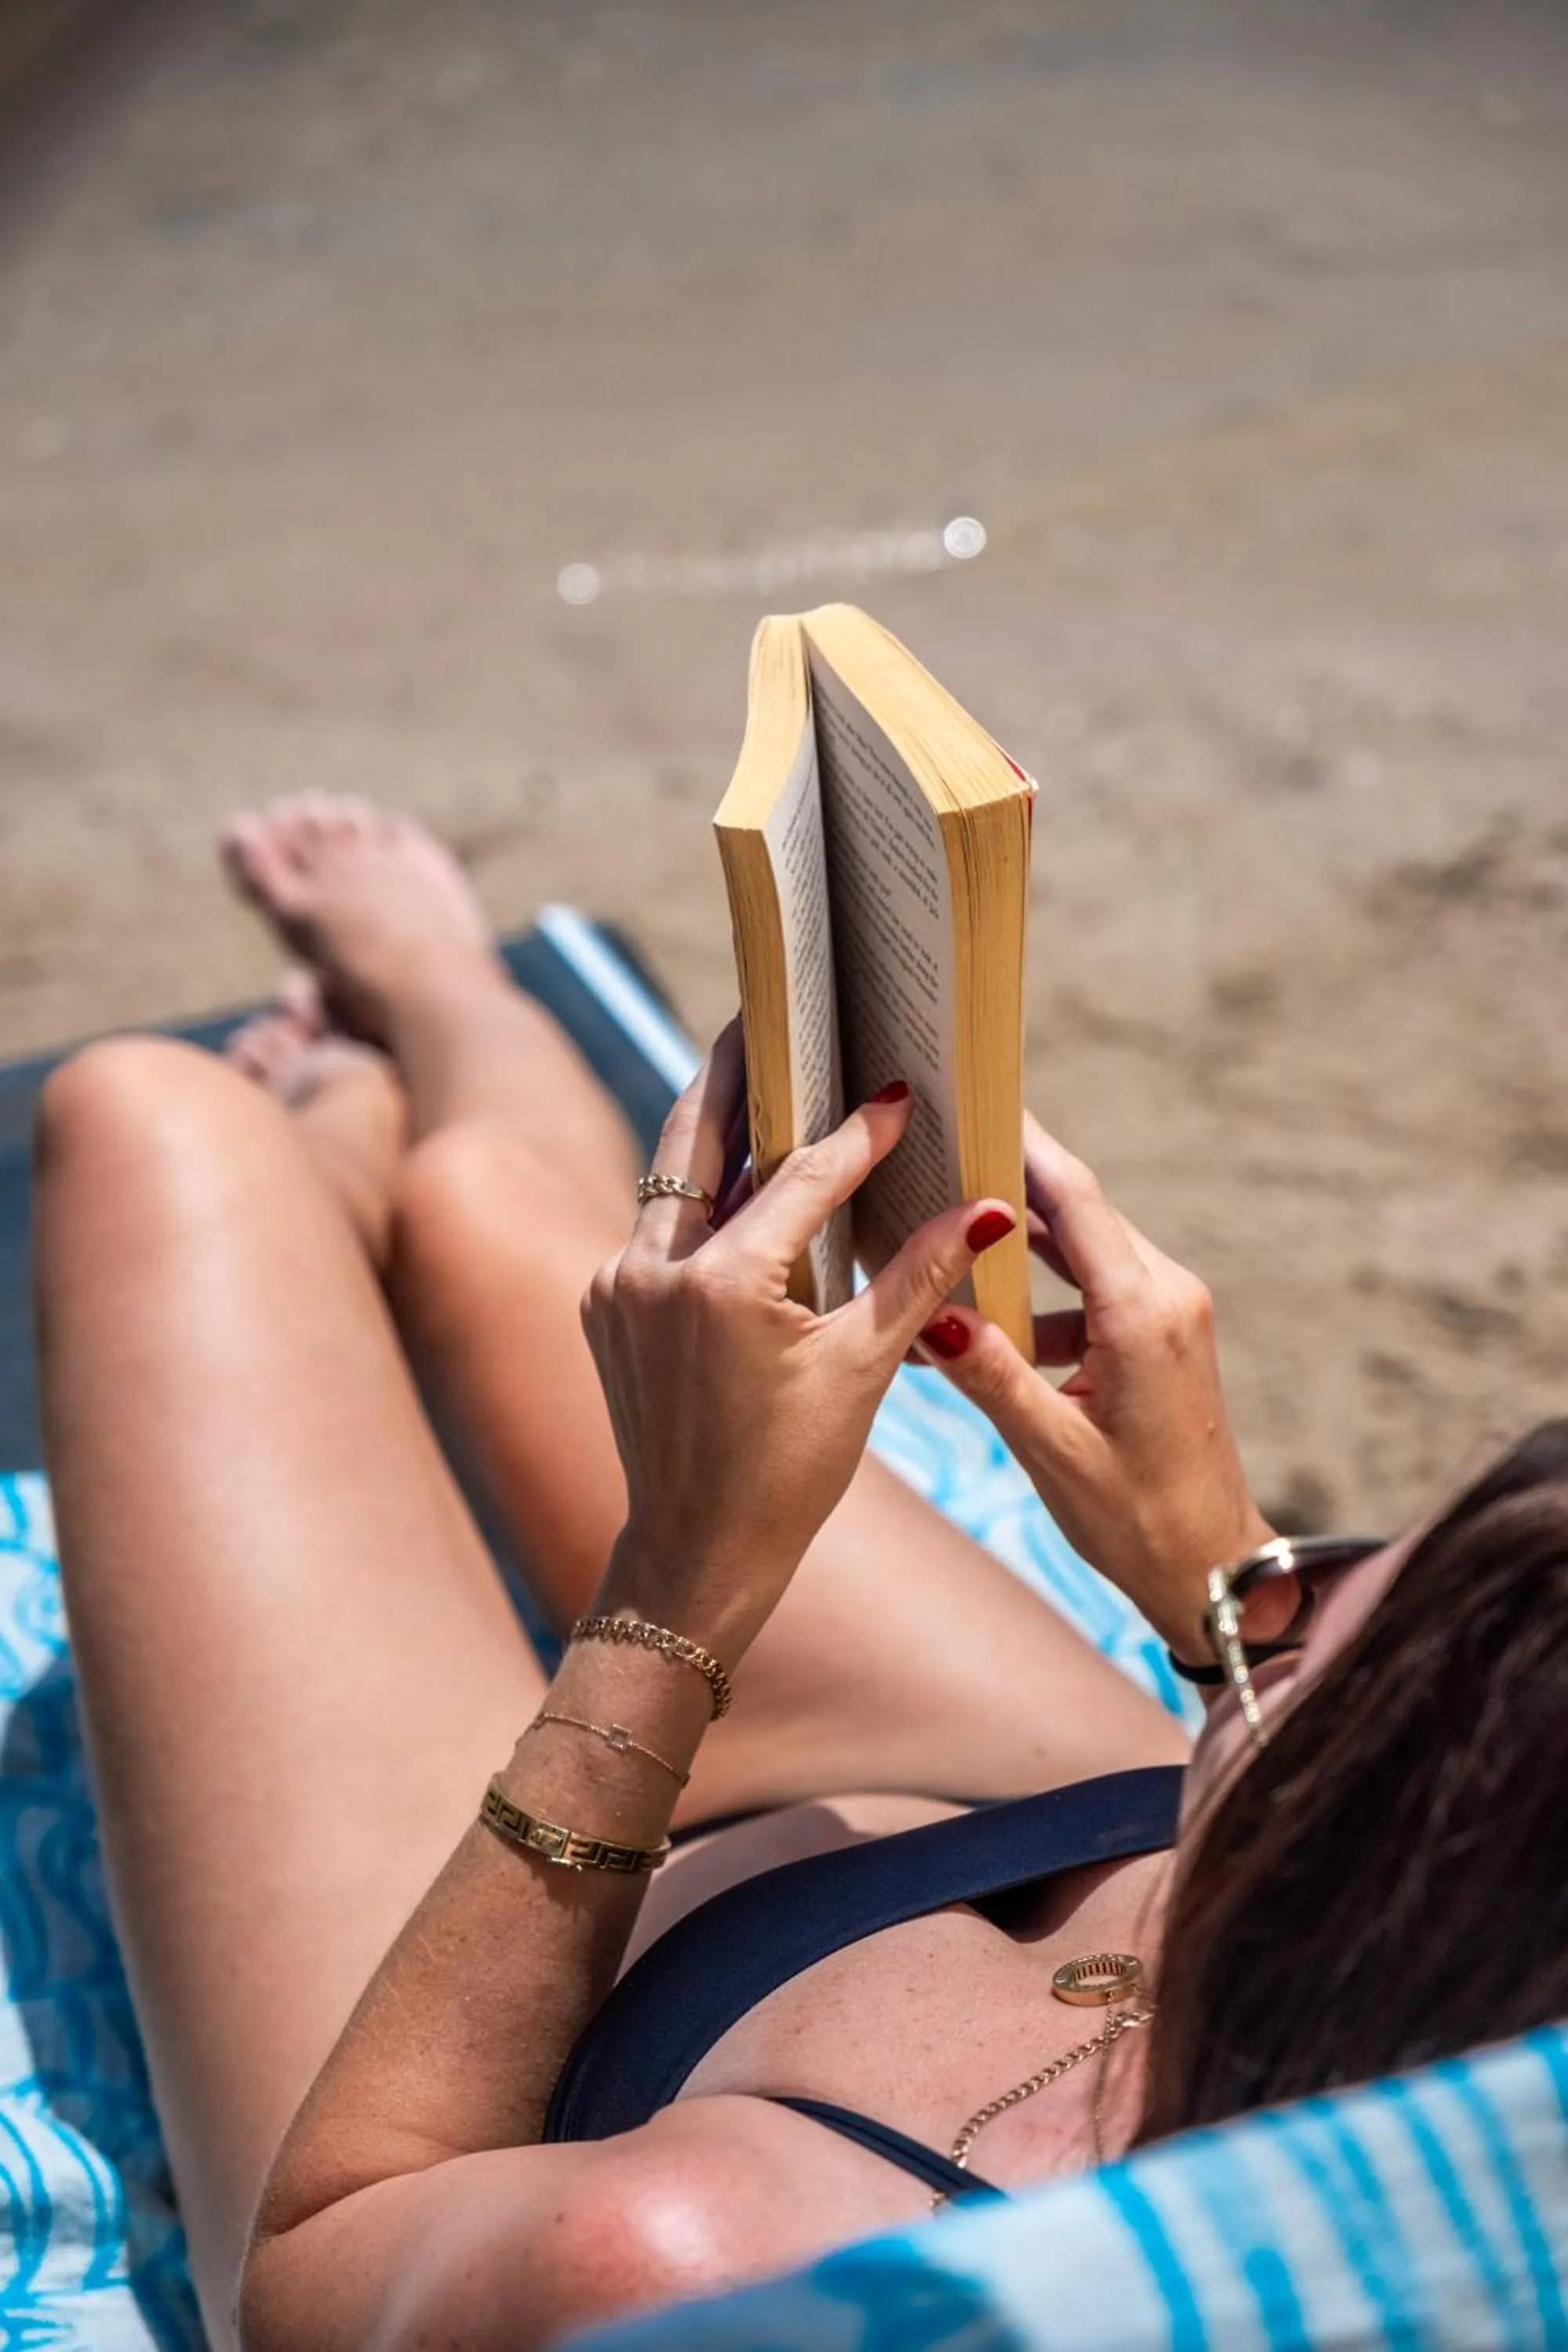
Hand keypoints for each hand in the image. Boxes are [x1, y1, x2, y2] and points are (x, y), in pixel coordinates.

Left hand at [580, 1023, 1017, 1660]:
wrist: (697, 1552)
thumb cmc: (788, 1473)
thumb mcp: (863, 1368)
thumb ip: (920, 1275)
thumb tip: (988, 1207)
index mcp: (721, 1285)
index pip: (803, 1176)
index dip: (860, 1130)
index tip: (899, 1088)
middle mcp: (651, 1271)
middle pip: (696, 1136)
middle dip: (736, 1070)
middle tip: (768, 1010)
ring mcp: (615, 1286)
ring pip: (669, 1180)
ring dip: (714, 1129)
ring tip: (753, 1073)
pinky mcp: (604, 1304)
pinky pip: (656, 1228)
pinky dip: (697, 1197)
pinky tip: (734, 1176)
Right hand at [916, 1114, 1270, 1659]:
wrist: (1210, 1571)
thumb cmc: (1138, 1521)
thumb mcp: (1051, 1450)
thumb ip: (991, 1375)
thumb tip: (932, 1313)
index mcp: (1144, 1314)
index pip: (1077, 1199)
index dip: (1023, 1144)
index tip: (973, 1097)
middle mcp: (1167, 1296)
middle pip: (1080, 1210)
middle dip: (1009, 1181)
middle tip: (938, 1148)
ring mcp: (1169, 1314)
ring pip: (1084, 1250)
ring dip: (1019, 1245)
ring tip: (943, 1228)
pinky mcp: (1161, 1338)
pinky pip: (1093, 1291)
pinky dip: (1040, 1296)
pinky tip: (983, 1325)